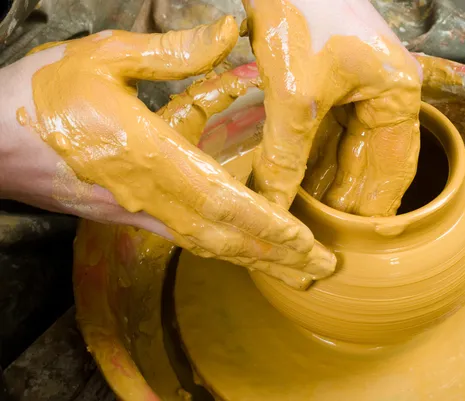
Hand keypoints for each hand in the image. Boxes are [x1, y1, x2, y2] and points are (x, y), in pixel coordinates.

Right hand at [0, 17, 335, 288]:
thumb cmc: (40, 93)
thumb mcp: (103, 56)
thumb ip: (172, 52)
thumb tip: (228, 34)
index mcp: (144, 154)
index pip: (221, 201)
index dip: (267, 224)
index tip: (305, 242)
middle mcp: (145, 193)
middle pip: (223, 234)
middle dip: (274, 254)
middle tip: (318, 269)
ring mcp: (136, 209)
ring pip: (206, 242)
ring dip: (254, 258)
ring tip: (294, 271)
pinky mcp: (127, 213)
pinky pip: (185, 235)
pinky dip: (223, 246)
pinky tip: (247, 253)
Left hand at [243, 0, 421, 216]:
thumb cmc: (301, 12)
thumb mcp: (295, 94)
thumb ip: (285, 155)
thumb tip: (272, 204)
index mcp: (399, 95)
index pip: (396, 168)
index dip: (375, 207)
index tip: (356, 241)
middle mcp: (385, 94)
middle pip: (372, 162)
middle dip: (347, 197)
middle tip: (325, 237)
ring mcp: (358, 88)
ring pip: (346, 149)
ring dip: (326, 180)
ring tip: (308, 218)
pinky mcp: (330, 82)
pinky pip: (326, 130)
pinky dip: (311, 157)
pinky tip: (295, 183)